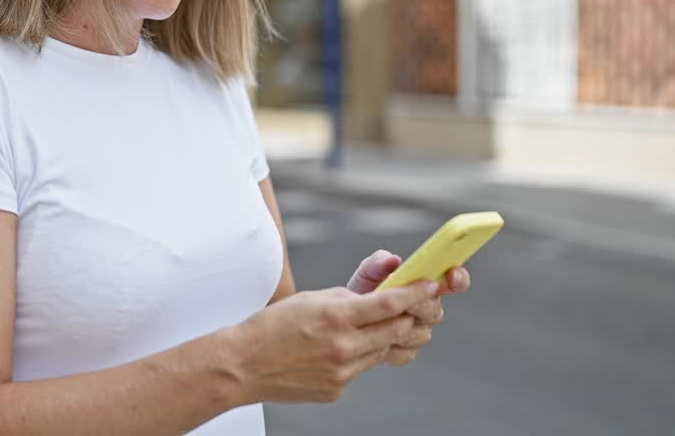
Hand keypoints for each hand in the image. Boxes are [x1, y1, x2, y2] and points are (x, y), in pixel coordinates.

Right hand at [229, 280, 435, 403]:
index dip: (415, 294)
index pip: (389, 304)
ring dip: (383, 337)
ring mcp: (343, 371)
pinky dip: (358, 356)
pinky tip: (336, 350)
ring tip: (366, 328)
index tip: (431, 286)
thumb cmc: (272, 325)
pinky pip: (360, 368)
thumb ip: (346, 299)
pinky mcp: (338, 389)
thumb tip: (372, 302)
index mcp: (336, 316)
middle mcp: (344, 346)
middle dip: (408, 316)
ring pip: (381, 350)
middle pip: (396, 330)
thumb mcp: (311, 299)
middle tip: (411, 307)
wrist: (243, 365)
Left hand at [346, 250, 470, 366]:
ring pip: (421, 334)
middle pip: (434, 311)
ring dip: (401, 327)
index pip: (454, 281)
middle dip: (419, 305)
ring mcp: (419, 332)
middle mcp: (428, 309)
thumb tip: (393, 260)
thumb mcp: (368, 271)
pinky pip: (405, 352)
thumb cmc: (364, 289)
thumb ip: (379, 262)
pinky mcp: (406, 352)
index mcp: (427, 285)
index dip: (458, 279)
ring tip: (379, 320)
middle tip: (405, 301)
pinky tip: (374, 338)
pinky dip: (389, 346)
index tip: (451, 275)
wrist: (346, 319)